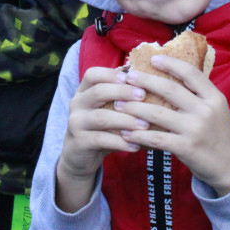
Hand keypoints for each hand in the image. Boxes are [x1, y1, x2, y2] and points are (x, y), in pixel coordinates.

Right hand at [55, 66, 148, 211]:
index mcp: (84, 91)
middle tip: (143, 95)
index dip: (111, 74)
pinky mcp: (80, 142)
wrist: (79, 156)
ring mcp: (76, 123)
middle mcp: (77, 104)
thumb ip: (121, 97)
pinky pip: (101, 140)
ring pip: (101, 117)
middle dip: (123, 92)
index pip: (93, 74)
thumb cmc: (101, 127)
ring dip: (126, 120)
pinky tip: (136, 145)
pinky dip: (120, 142)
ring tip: (145, 124)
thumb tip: (153, 84)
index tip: (131, 76)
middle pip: (98, 91)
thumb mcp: (107, 109)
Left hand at [115, 55, 229, 196]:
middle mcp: (205, 110)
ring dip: (134, 108)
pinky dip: (138, 135)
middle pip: (170, 89)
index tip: (153, 58)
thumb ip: (198, 94)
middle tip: (128, 77)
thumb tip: (170, 75)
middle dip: (145, 81)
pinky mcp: (186, 148)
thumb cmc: (219, 133)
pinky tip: (126, 133)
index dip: (170, 64)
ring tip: (118, 104)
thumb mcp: (217, 108)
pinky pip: (157, 138)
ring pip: (158, 114)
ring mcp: (195, 129)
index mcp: (214, 97)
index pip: (191, 73)